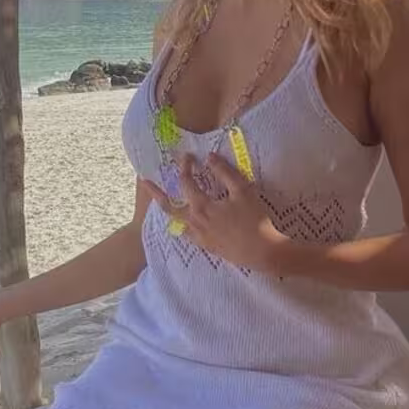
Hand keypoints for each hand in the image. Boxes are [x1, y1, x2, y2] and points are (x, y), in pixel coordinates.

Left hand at [141, 153, 288, 272]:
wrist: (264, 252)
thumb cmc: (255, 219)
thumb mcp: (243, 191)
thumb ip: (225, 172)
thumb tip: (209, 157)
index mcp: (202, 206)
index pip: (186, 182)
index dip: (185, 167)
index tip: (187, 156)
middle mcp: (195, 222)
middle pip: (168, 206)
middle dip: (155, 193)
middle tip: (144, 182)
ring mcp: (199, 236)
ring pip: (176, 221)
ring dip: (167, 209)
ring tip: (160, 201)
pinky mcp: (207, 246)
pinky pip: (187, 234)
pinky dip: (181, 224)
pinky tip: (183, 222)